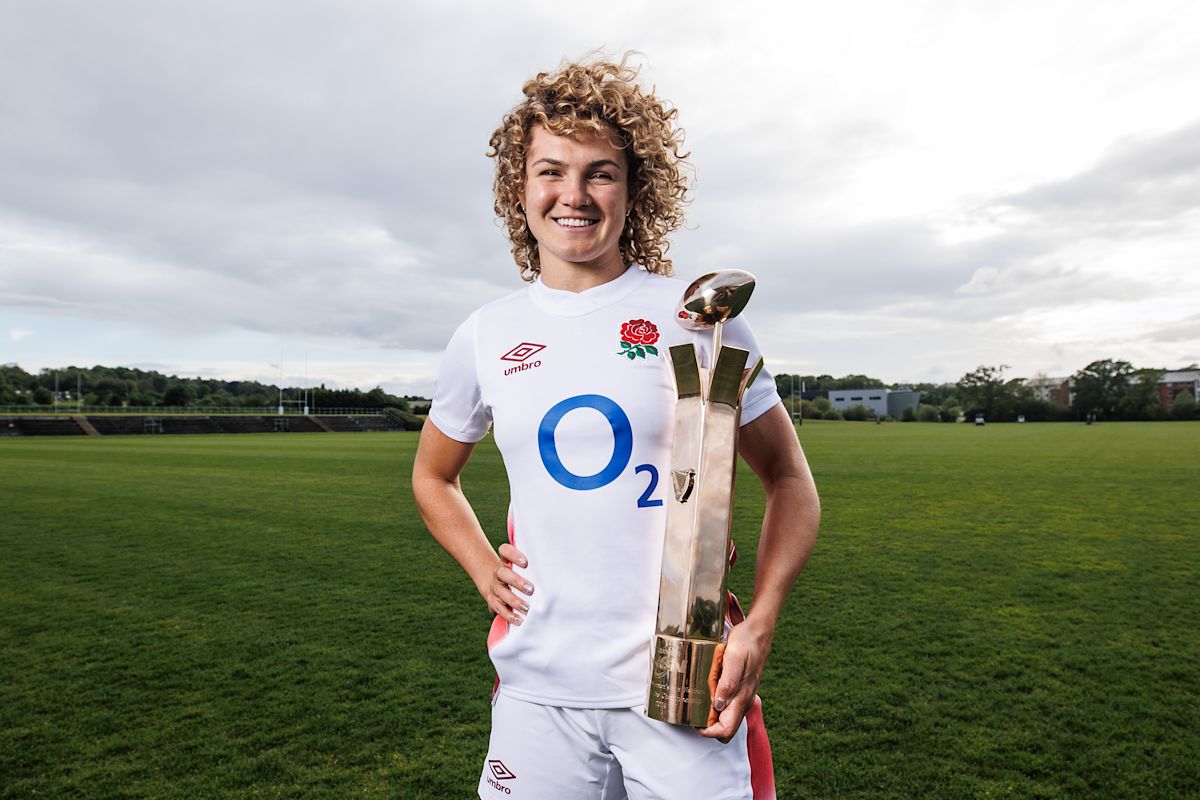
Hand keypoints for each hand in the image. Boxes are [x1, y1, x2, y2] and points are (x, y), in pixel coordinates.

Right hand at [485, 543, 533, 624]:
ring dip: (514, 600)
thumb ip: (535, 568)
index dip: (513, 555)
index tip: (525, 563)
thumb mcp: (525, 568)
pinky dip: (508, 615)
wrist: (496, 584)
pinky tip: (519, 619)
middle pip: (503, 573)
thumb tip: (558, 573)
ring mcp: (495, 587)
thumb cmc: (520, 575)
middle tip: (531, 589)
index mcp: (506, 561)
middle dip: (517, 581)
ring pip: (500, 591)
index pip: (505, 551)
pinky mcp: (493, 601)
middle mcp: (499, 573)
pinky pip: (498, 608)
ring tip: (526, 608)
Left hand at [698, 617, 771, 741]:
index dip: (709, 732)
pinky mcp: (740, 688)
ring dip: (711, 713)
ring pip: (726, 716)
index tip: (695, 722)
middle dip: (709, 725)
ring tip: (699, 697)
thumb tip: (719, 706)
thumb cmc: (746, 643)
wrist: (758, 632)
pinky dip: (716, 703)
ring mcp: (742, 695)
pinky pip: (727, 704)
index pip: (727, 730)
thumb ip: (727, 683)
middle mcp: (743, 700)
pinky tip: (708, 689)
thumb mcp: (734, 659)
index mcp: (741, 697)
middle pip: (726, 727)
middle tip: (695, 710)